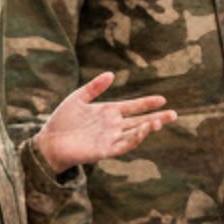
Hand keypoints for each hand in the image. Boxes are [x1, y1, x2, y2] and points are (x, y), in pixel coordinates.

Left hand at [35, 73, 175, 171]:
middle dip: (157, 118)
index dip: (147, 103)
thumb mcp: (78, 98)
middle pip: (140, 121)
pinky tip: (142, 131)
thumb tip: (111, 74)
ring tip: (159, 122)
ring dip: (148, 128)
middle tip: (174, 114)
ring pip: (135, 133)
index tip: (162, 99)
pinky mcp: (105, 150)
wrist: (49, 142)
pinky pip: (123, 145)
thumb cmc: (62, 120)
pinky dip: (134, 139)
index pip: (133, 107)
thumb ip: (94, 87)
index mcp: (109, 112)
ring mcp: (110, 138)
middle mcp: (113, 125)